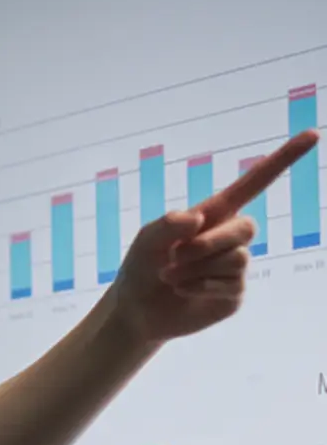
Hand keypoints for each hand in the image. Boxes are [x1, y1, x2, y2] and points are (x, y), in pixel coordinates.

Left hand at [112, 129, 318, 344]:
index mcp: (214, 215)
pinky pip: (230, 285)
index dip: (282, 160)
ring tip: (171, 276)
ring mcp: (236, 267)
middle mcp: (230, 238)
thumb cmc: (142, 267)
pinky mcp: (234, 294)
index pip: (253, 184)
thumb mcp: (146, 239)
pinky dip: (199, 287)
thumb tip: (199, 220)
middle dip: (206, 244)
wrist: (136, 309)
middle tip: (172, 258)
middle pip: (246, 228)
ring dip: (196, 269)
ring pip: (238, 259)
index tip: (312, 134)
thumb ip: (168, 225)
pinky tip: (182, 290)